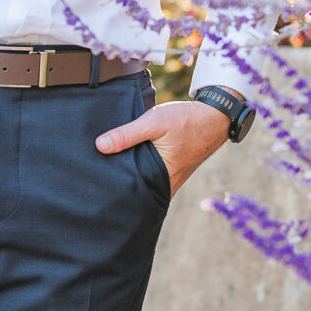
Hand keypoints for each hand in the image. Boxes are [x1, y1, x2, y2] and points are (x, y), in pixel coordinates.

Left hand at [96, 95, 229, 195]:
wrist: (214, 116)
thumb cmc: (187, 120)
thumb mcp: (153, 122)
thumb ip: (127, 134)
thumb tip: (100, 146)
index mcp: (162, 179)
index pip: (132, 194)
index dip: (115, 192)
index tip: (96, 186)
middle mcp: (167, 185)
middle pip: (136, 190)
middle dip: (119, 185)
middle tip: (95, 178)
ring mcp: (170, 179)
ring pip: (143, 183)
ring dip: (129, 176)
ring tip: (105, 169)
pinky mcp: (170, 170)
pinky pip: (150, 175)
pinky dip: (139, 169)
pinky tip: (124, 160)